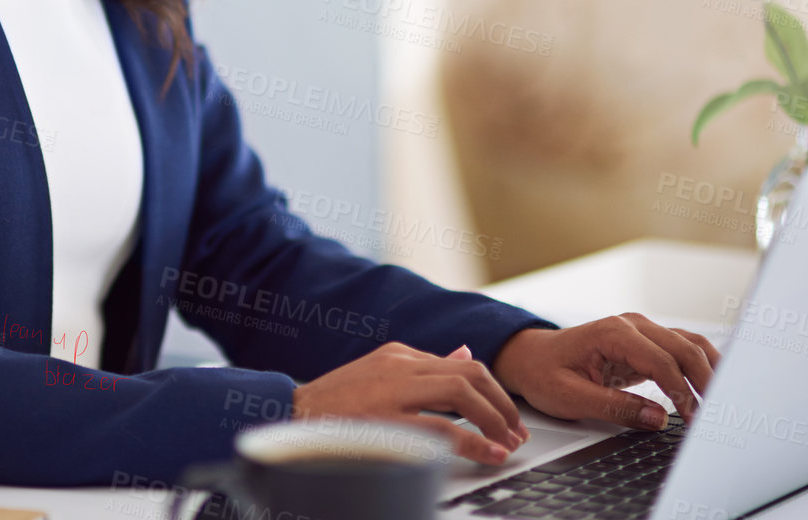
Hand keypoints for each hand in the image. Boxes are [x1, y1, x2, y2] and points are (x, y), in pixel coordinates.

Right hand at [291, 340, 529, 465]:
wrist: (290, 415)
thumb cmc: (335, 404)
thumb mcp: (381, 374)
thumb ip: (425, 366)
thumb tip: (465, 352)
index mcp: (401, 355)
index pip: (463, 365)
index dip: (494, 392)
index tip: (508, 418)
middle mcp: (401, 365)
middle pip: (471, 374)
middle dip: (502, 405)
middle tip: (517, 432)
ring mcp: (392, 389)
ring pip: (461, 393)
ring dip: (493, 420)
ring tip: (507, 444)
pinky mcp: (384, 417)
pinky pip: (440, 428)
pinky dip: (471, 442)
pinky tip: (487, 454)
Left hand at [491, 316, 720, 429]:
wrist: (530, 357)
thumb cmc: (544, 373)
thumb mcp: (571, 397)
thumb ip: (615, 407)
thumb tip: (658, 419)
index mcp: (613, 332)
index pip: (661, 361)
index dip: (681, 392)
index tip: (693, 420)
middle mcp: (632, 324)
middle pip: (684, 347)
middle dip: (706, 381)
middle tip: (719, 414)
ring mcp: (641, 330)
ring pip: (689, 344)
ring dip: (709, 370)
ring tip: (722, 402)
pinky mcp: (645, 343)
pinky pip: (681, 350)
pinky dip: (699, 367)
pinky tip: (710, 389)